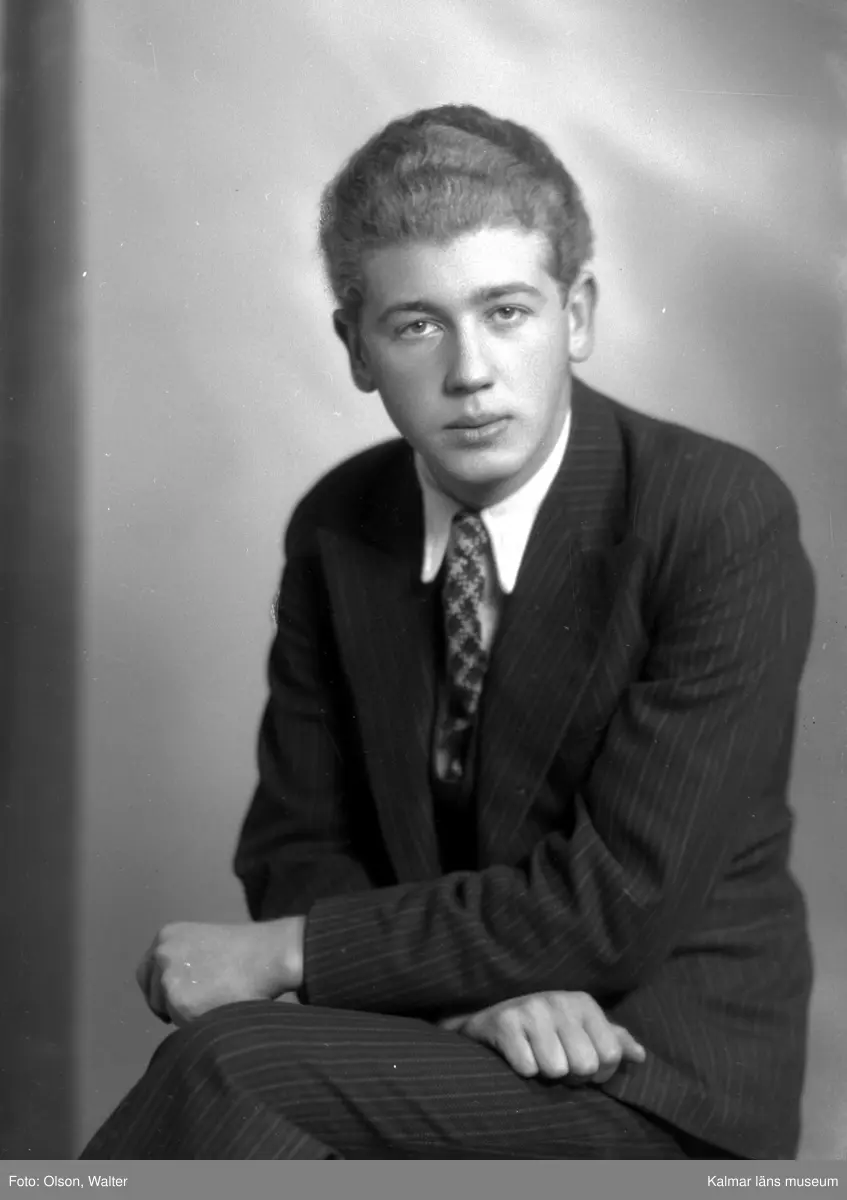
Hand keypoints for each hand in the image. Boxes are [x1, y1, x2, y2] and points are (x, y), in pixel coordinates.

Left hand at [136, 917, 304, 1025]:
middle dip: (167, 1003)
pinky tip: (216, 1008)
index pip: (146, 970)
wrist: (268, 955)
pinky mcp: (177, 1000)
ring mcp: (166, 977)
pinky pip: (179, 1022)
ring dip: (182, 1013)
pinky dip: (195, 1021)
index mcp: (166, 936)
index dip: (158, 988)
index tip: (172, 998)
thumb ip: (182, 960)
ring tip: (213, 1003)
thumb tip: (172, 988)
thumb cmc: (245, 951)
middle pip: (150, 992)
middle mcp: (160, 953)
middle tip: (193, 1007)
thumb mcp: (203, 943)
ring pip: (164, 1010)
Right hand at [438, 991, 645, 1083]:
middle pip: (585, 1065)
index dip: (598, 1073)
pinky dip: (523, 1070)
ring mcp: (531, 1009)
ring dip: (545, 1073)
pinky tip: (517, 1055)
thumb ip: (613, 1041)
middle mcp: (559, 1000)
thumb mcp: (581, 1029)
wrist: (491, 1018)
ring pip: (556, 1070)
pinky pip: (527, 1068)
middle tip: (557, 1063)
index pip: (610, 1056)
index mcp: (583, 1003)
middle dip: (571, 1076)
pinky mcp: (505, 1022)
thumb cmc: (546, 1028)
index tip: (580, 1064)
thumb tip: (640, 1056)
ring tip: (537, 1057)